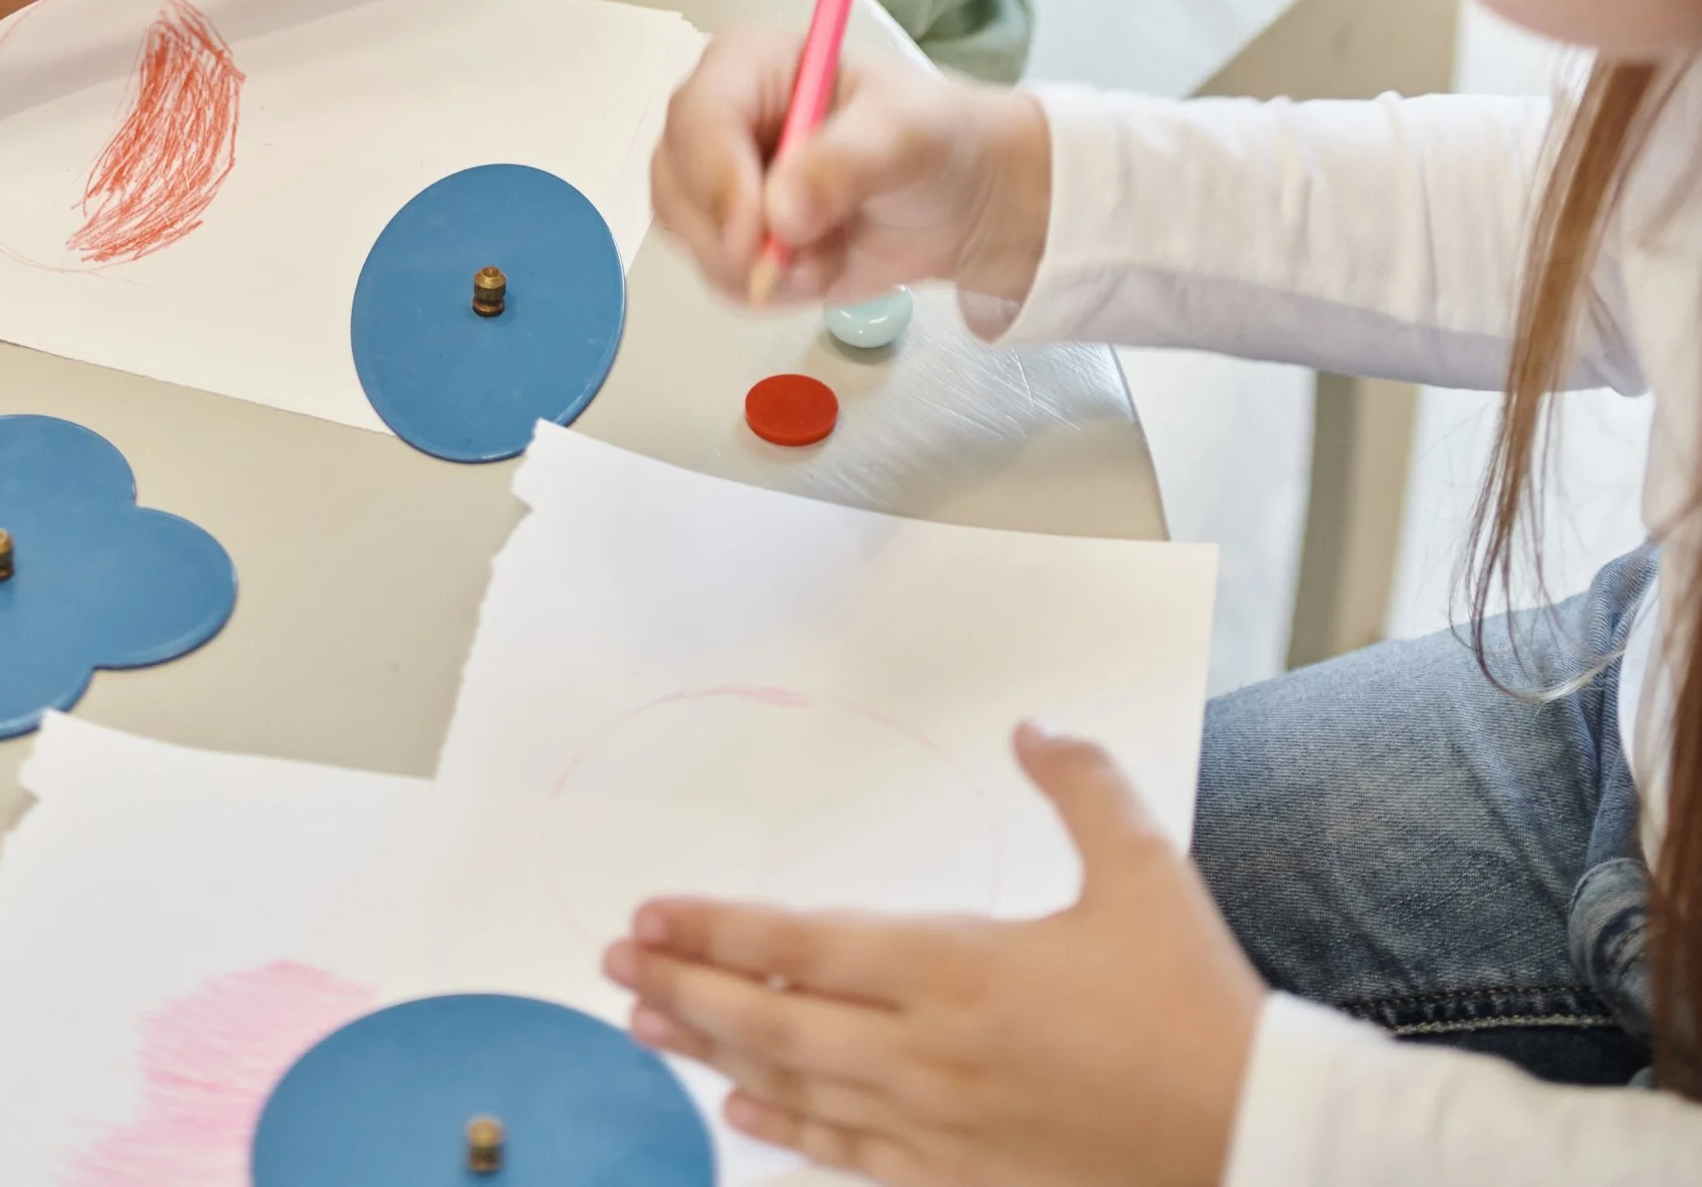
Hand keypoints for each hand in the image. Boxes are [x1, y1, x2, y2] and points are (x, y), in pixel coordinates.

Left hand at [607, 725, 1263, 1182]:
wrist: (1252, 1141)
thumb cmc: (1196, 1008)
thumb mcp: (1143, 871)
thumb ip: (1080, 783)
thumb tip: (1032, 726)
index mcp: (960, 968)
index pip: (804, 944)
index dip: (719, 927)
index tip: (652, 911)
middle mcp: (930, 1054)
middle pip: (775, 1019)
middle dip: (686, 985)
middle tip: (616, 962)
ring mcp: (940, 1128)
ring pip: (797, 1088)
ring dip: (713, 1052)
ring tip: (647, 1026)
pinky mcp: (964, 1180)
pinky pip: (850, 1159)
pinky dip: (787, 1133)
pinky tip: (743, 1113)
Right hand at [650, 28, 1051, 311]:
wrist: (961, 200)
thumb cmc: (935, 140)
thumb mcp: (908, 134)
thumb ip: (846, 164)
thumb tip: (781, 213)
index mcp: (750, 63)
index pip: (699, 115)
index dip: (717, 177)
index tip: (757, 236)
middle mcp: (720, 117)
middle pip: (675, 179)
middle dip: (733, 236)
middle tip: (806, 263)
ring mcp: (719, 180)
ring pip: (688, 236)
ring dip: (757, 267)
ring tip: (828, 255)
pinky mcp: (732, 236)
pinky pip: (717, 276)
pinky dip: (767, 290)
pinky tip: (817, 269)